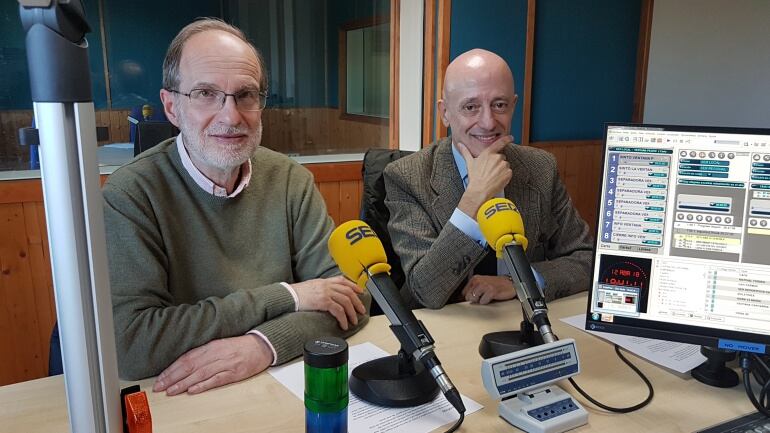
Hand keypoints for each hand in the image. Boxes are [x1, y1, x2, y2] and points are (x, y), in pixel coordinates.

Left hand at [153, 334, 272, 395]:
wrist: (261, 345)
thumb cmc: (239, 346)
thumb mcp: (219, 345)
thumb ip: (203, 354)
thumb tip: (183, 365)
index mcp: (211, 346)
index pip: (186, 358)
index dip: (172, 369)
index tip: (160, 378)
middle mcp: (216, 354)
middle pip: (190, 366)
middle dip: (172, 377)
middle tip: (159, 387)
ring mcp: (225, 364)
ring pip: (200, 374)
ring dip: (183, 383)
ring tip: (171, 391)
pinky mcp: (234, 373)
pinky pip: (216, 380)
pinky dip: (203, 385)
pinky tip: (192, 390)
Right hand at [293, 276, 365, 329]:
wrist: (288, 296)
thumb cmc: (296, 294)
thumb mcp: (311, 287)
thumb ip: (321, 288)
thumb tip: (329, 295)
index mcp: (324, 281)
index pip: (343, 281)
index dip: (354, 286)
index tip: (360, 292)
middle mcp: (327, 285)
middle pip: (348, 292)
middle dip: (357, 302)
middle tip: (361, 310)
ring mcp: (326, 292)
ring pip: (346, 301)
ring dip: (352, 312)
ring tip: (353, 321)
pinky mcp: (323, 301)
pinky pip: (338, 310)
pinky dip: (343, 318)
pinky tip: (344, 324)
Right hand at [457, 137, 513, 217]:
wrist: (479, 190)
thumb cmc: (474, 177)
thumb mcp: (469, 163)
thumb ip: (466, 152)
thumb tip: (459, 144)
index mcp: (488, 153)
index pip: (500, 143)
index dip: (506, 139)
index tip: (510, 137)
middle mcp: (497, 157)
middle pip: (501, 157)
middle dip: (498, 162)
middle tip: (490, 170)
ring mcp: (503, 165)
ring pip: (505, 165)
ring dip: (501, 169)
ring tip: (493, 176)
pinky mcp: (508, 173)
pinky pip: (509, 172)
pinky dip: (505, 175)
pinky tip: (497, 179)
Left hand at [461, 275, 516, 304]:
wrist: (510, 284)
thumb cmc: (497, 285)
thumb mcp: (483, 284)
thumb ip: (473, 289)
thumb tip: (463, 299)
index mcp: (475, 279)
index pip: (463, 292)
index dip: (466, 298)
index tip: (470, 300)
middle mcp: (479, 281)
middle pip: (467, 296)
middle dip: (473, 300)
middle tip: (482, 297)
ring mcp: (485, 286)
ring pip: (474, 299)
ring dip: (480, 301)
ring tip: (486, 297)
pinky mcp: (491, 291)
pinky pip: (483, 301)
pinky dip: (486, 302)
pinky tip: (491, 298)